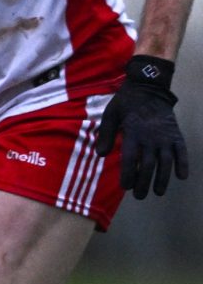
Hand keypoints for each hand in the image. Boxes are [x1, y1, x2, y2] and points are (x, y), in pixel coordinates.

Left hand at [94, 55, 186, 197]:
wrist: (149, 86)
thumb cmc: (126, 102)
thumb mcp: (110, 114)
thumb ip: (105, 134)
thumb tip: (100, 154)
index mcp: (132, 133)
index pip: (130, 159)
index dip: (128, 174)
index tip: (126, 186)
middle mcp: (150, 137)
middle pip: (148, 165)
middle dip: (144, 182)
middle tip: (140, 196)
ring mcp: (165, 136)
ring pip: (166, 161)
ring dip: (163, 178)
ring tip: (158, 192)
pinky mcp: (176, 134)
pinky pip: (182, 150)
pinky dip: (183, 163)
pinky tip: (182, 177)